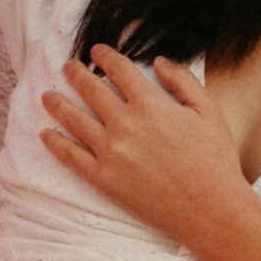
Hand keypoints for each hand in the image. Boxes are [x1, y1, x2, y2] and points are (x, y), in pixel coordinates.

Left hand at [41, 48, 250, 246]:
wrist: (210, 209)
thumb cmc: (215, 160)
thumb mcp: (208, 111)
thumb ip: (183, 81)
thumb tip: (159, 61)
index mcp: (150, 103)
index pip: (118, 68)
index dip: (104, 55)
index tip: (96, 51)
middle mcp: (125, 123)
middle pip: (89, 88)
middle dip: (75, 72)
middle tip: (68, 66)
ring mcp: (110, 151)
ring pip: (72, 118)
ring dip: (56, 103)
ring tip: (47, 96)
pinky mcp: (102, 178)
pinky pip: (70, 156)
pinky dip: (54, 143)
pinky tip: (45, 134)